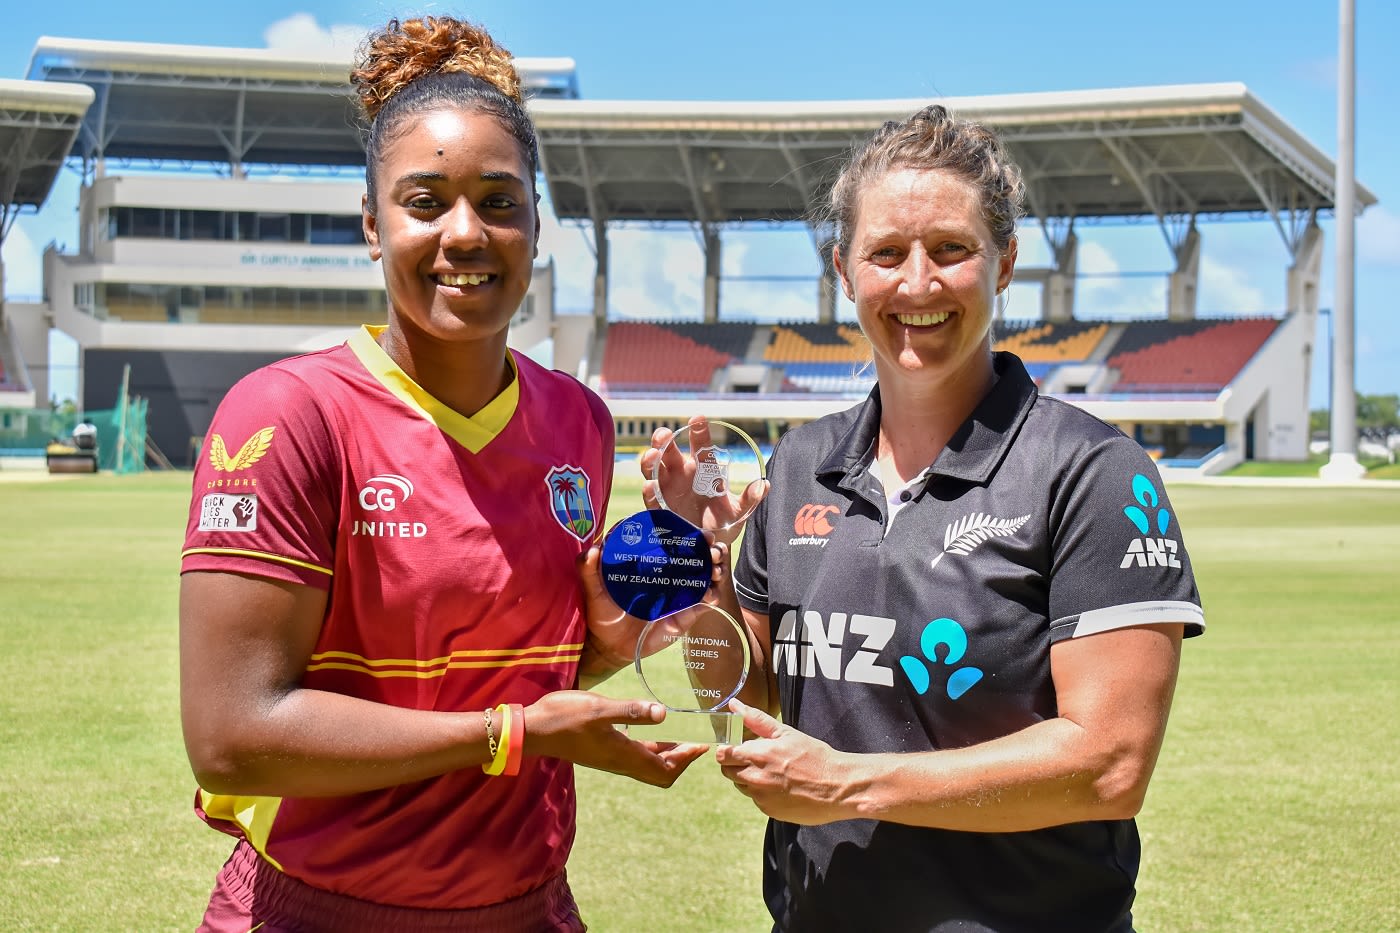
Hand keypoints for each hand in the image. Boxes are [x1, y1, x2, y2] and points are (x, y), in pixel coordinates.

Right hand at [524, 690, 707, 787]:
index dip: (685, 760)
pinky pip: (635, 755)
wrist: (533, 730)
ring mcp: (610, 758)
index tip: (702, 746)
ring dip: (667, 755)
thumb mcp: (600, 709)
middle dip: (680, 761)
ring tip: (683, 738)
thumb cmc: (564, 717)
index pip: (664, 770)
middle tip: (696, 744)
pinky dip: (651, 748)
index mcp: (623, 755)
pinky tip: (652, 731)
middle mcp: (620, 762)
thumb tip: (663, 714)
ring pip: (647, 765)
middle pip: (659, 773)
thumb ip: (631, 711)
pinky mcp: (603, 750)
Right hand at [639, 417, 767, 545]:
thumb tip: (764, 485)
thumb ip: (750, 499)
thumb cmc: (724, 522)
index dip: (698, 431)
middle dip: (664, 441)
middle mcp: (683, 475)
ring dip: (651, 461)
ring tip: (652, 455)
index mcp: (703, 469)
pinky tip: (650, 486)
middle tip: (663, 434)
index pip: (700, 445)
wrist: (711, 547)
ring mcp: (669, 491)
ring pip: (654, 470)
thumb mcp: (739, 511)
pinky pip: (652, 500)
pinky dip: (650, 493)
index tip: (698, 418)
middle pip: (669, 452)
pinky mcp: (661, 511)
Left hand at [714, 700, 852, 824]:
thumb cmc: (814, 756)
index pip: (723, 755)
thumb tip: (735, 705)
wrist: (838, 787)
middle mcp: (755, 778)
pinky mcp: (769, 811)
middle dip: (736, 764)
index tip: (736, 748)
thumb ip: (756, 719)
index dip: (727, 750)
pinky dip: (763, 793)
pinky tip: (781, 786)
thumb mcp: (786, 733)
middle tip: (755, 759)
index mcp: (758, 755)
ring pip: (741, 786)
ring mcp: (761, 797)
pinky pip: (756, 800)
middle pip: (727, 771)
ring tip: (773, 772)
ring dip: (748, 778)